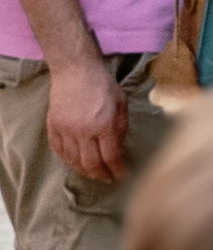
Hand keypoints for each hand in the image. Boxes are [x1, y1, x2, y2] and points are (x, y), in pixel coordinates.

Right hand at [41, 51, 126, 188]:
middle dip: (101, 174)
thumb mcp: (122, 105)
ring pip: (73, 160)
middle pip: (91, 164)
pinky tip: (76, 163)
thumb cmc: (103, 86)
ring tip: (94, 173)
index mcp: (104, 125)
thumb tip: (118, 151)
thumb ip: (120, 129)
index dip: (117, 170)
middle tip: (108, 178)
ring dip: (84, 170)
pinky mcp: (53, 127)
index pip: (110, 157)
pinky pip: (59, 151)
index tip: (122, 176)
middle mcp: (84, 130)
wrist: (76, 72)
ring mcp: (65, 129)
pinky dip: (68, 160)